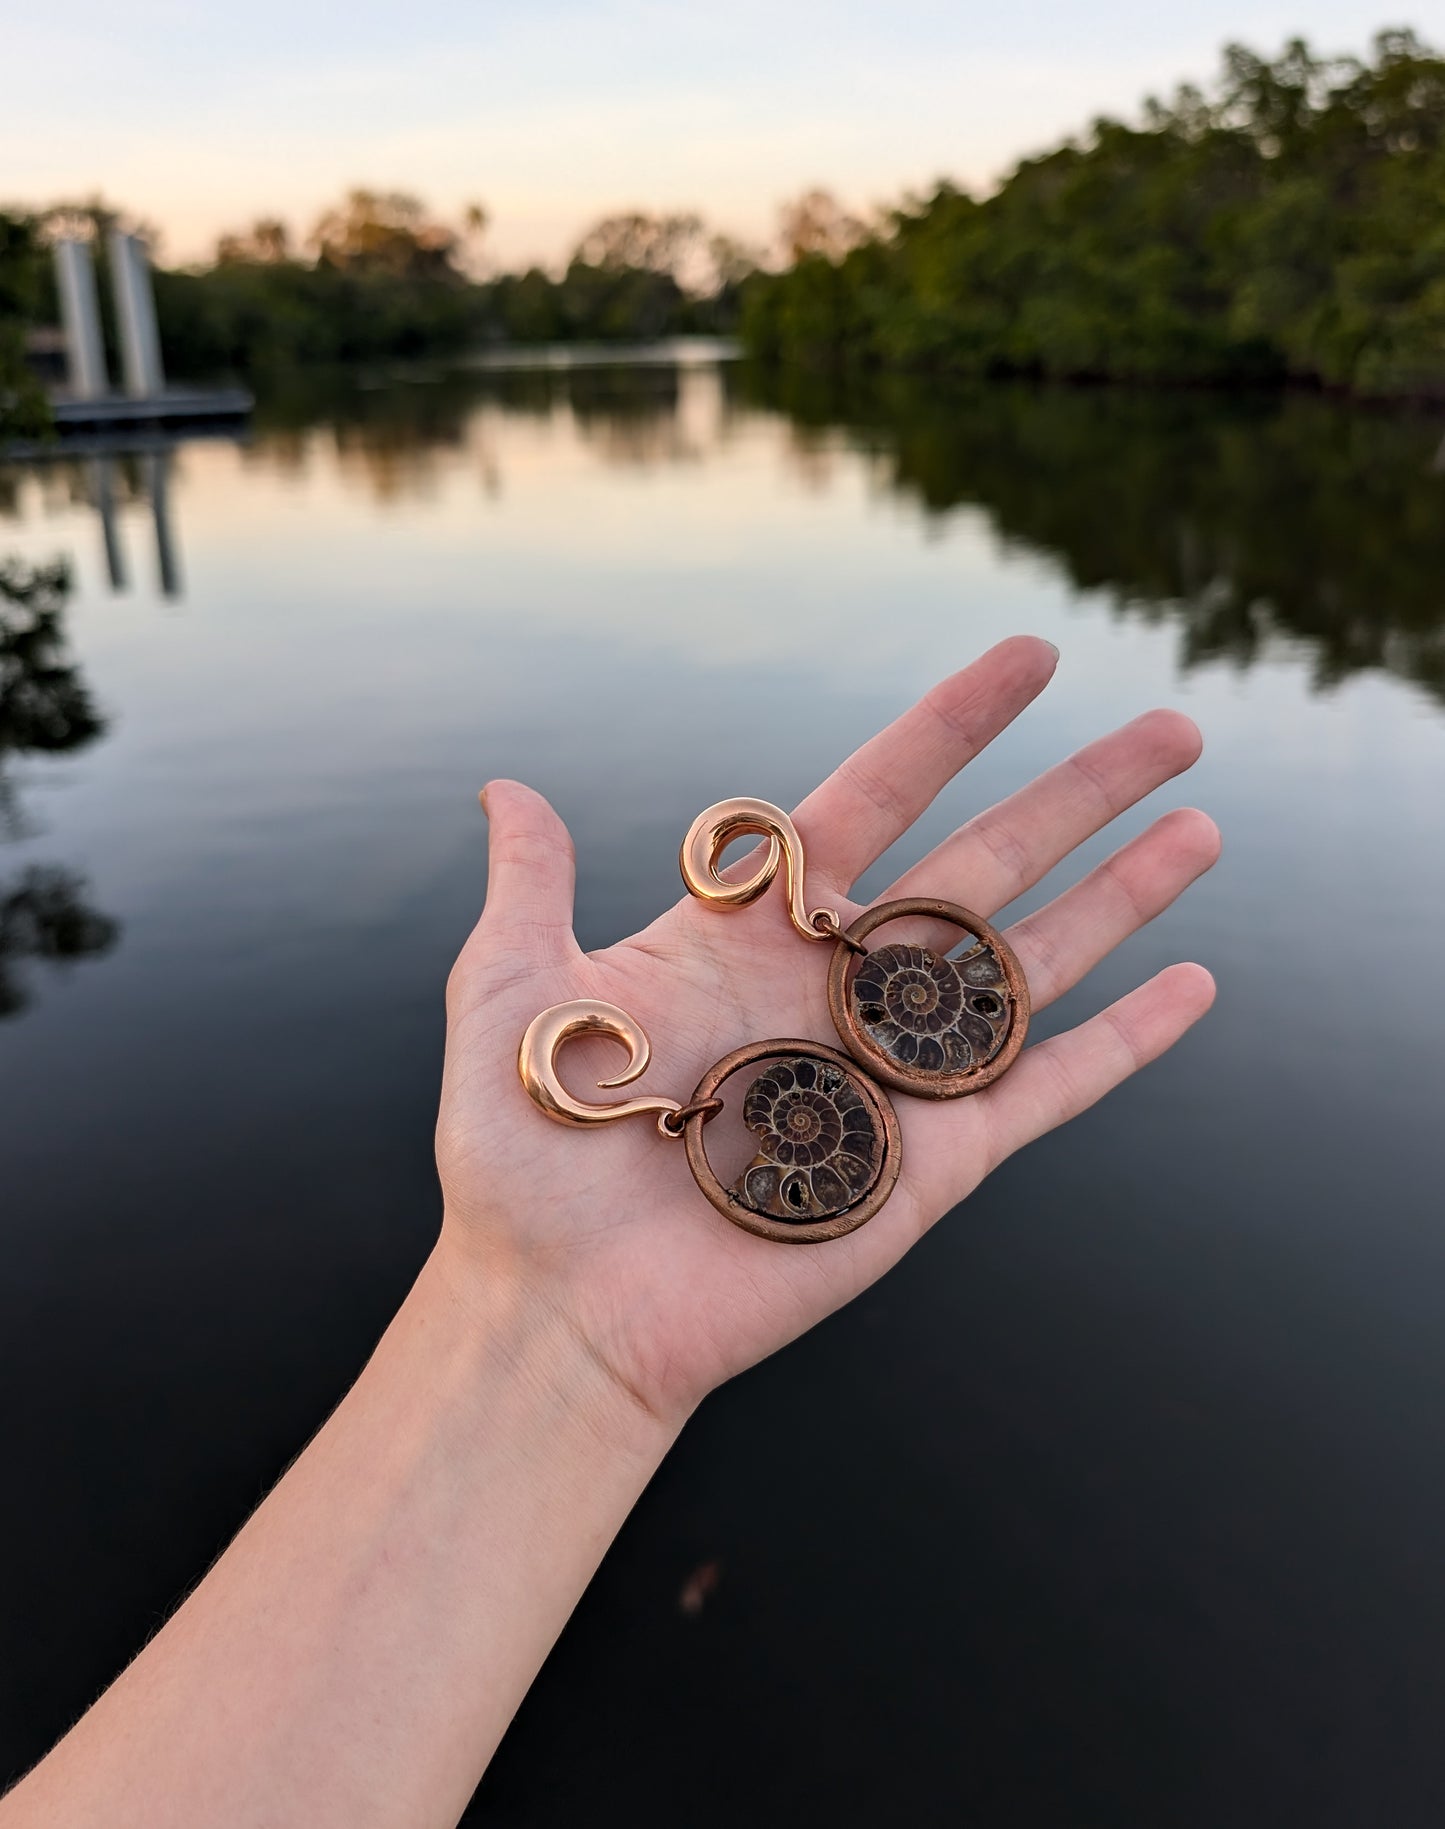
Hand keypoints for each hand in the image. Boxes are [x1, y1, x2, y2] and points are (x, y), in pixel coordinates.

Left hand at [435, 637, 1217, 1429]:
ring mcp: (891, 1076)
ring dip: (1121, 897)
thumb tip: (506, 785)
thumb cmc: (522, 1157)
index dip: (953, 727)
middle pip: (985, 866)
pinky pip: (1045, 1091)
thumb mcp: (513, 992)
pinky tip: (1193, 987)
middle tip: (1174, 729)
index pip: (876, 798)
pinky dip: (1123, 1045)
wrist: (557, 1306)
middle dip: (1082, 795)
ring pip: (1030, 966)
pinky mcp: (932, 1166)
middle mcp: (835, 989)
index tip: (1031, 658)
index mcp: (751, 933)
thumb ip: (532, 883)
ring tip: (1202, 828)